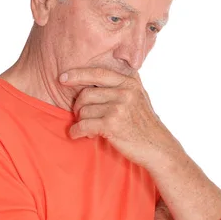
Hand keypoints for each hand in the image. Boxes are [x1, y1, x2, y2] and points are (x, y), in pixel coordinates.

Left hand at [59, 67, 180, 166]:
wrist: (157, 146)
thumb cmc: (144, 123)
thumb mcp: (139, 96)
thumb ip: (123, 85)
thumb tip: (98, 75)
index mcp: (129, 82)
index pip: (97, 73)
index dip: (77, 74)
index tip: (63, 79)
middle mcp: (125, 92)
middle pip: (86, 93)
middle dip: (78, 106)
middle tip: (81, 115)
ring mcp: (119, 107)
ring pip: (84, 110)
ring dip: (81, 121)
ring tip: (88, 128)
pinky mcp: (113, 124)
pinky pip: (84, 124)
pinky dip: (76, 131)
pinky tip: (78, 134)